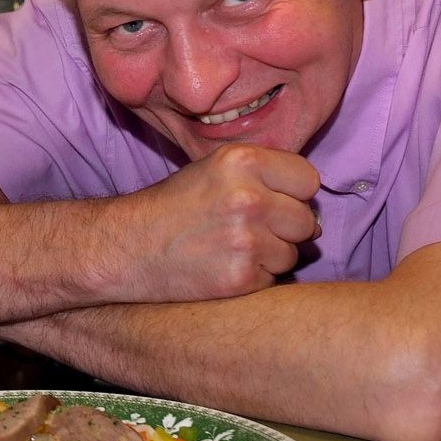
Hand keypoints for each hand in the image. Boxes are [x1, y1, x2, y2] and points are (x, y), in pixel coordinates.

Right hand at [115, 142, 319, 302]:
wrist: (126, 247)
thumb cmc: (170, 208)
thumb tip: (315, 219)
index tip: (268, 202)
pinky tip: (222, 267)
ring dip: (270, 257)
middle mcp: (248, 196)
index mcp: (242, 160)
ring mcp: (246, 239)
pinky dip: (253, 278)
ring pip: (293, 254)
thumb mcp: (211, 170)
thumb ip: (262, 178)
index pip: (308, 179)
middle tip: (244, 230)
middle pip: (306, 220)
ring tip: (229, 249)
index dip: (291, 194)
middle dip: (283, 229)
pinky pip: (274, 279)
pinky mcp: (241, 276)